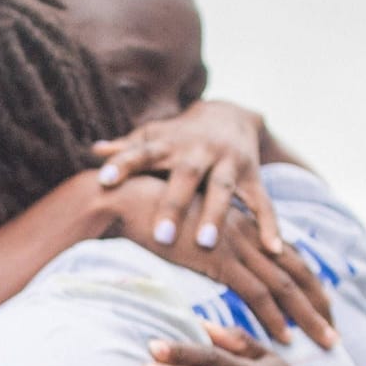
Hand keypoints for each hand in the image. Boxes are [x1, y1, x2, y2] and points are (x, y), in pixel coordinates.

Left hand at [94, 100, 278, 254]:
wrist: (231, 116)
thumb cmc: (178, 138)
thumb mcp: (153, 138)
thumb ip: (127, 149)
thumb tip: (93, 150)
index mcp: (169, 143)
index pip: (142, 153)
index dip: (123, 164)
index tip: (104, 180)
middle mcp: (200, 150)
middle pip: (186, 175)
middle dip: (174, 204)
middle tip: (161, 236)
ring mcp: (229, 162)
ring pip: (224, 188)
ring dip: (217, 215)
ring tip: (207, 244)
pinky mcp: (254, 176)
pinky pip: (264, 203)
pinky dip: (270, 225)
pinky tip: (272, 249)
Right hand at [106, 175, 335, 348]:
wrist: (129, 196)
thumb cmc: (149, 211)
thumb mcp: (187, 225)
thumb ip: (204, 242)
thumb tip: (207, 261)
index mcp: (243, 225)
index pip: (287, 257)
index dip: (307, 282)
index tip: (321, 305)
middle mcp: (247, 234)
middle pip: (296, 272)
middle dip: (318, 303)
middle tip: (335, 330)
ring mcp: (236, 246)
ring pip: (285, 286)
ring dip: (308, 316)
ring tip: (327, 340)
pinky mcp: (219, 260)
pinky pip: (256, 293)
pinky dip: (273, 317)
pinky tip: (285, 337)